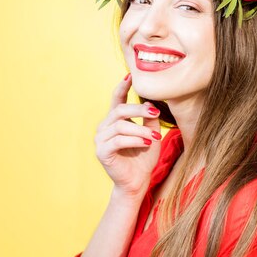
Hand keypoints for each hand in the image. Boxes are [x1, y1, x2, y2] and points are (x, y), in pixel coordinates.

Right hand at [94, 73, 162, 198]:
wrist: (138, 181)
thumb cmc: (144, 156)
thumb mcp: (151, 133)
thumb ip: (151, 118)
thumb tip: (152, 102)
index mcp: (116, 120)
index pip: (117, 99)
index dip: (122, 86)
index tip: (130, 75)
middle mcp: (105, 127)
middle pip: (120, 110)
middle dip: (139, 109)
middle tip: (155, 112)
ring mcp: (101, 139)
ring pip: (121, 125)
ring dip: (141, 130)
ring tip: (155, 137)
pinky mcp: (102, 152)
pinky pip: (118, 140)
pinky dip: (134, 140)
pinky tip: (146, 143)